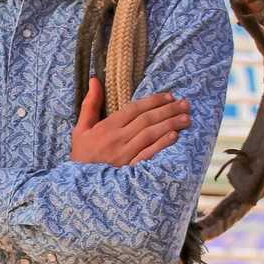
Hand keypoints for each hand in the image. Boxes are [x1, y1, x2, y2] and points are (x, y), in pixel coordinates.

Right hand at [70, 77, 190, 165]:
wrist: (77, 183)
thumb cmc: (82, 154)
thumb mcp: (81, 128)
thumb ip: (90, 104)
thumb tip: (95, 79)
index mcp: (106, 127)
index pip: (134, 109)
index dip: (153, 101)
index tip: (169, 96)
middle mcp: (117, 139)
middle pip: (146, 120)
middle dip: (168, 110)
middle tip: (185, 104)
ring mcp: (125, 155)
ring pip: (150, 135)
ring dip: (170, 125)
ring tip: (186, 118)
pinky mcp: (130, 169)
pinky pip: (149, 154)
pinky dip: (162, 145)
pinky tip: (174, 137)